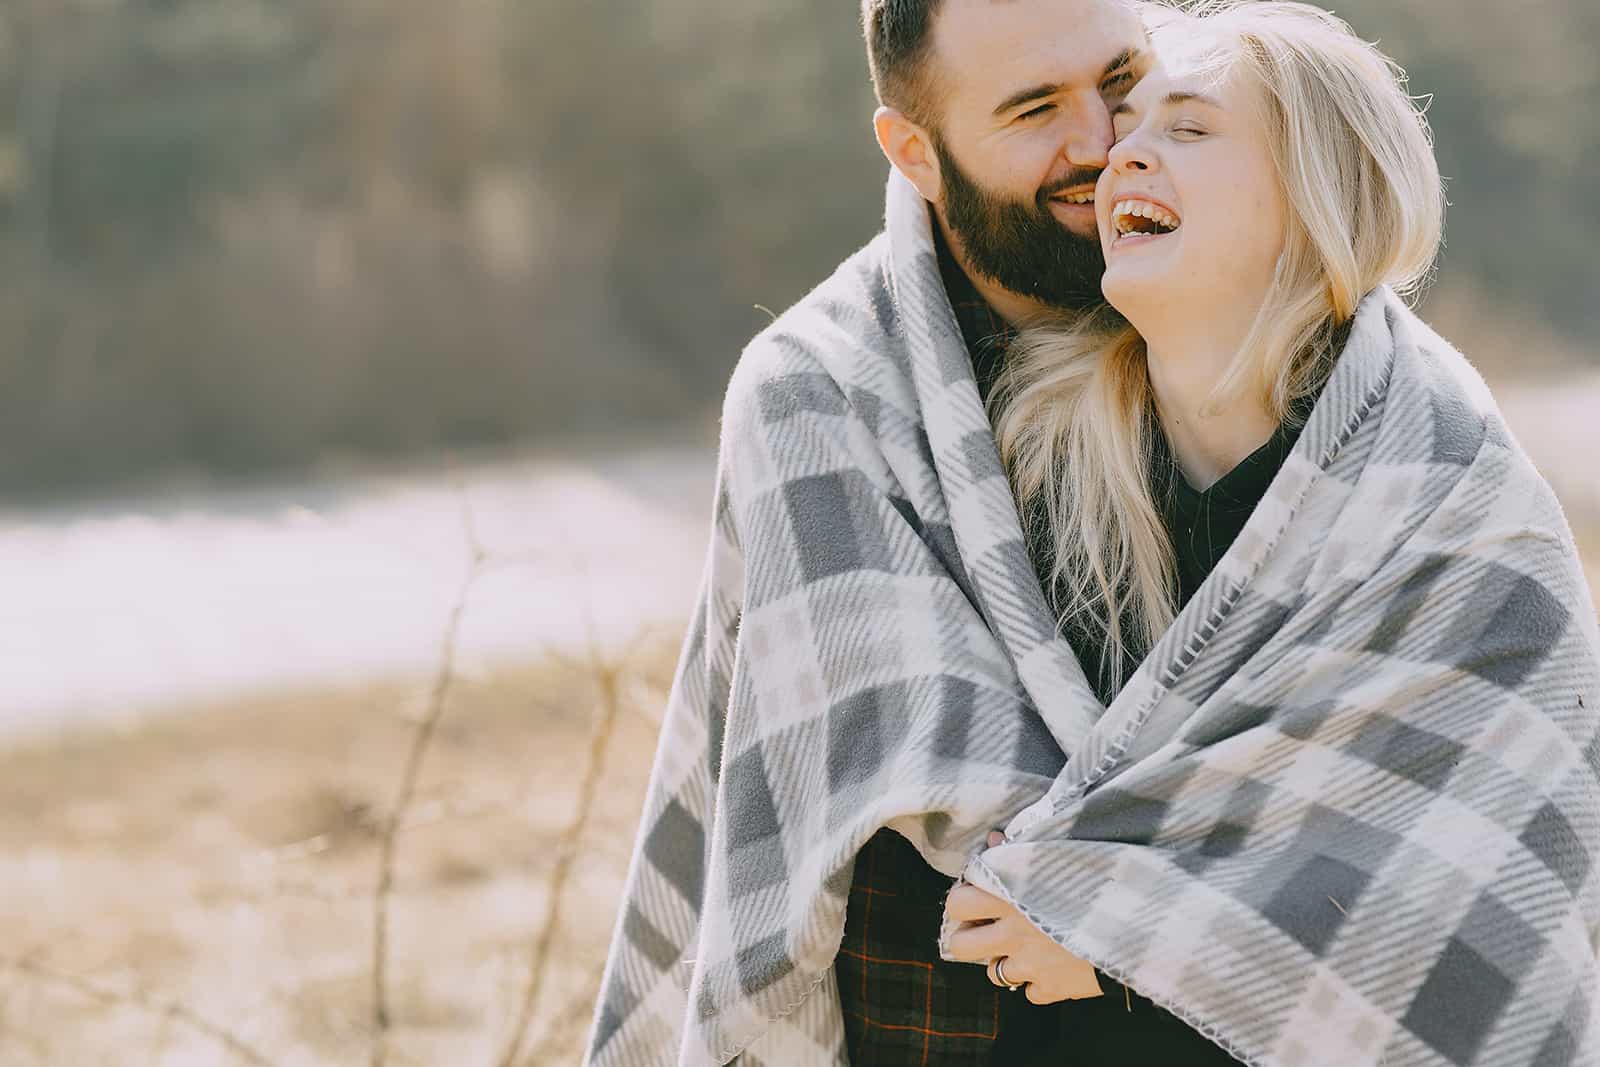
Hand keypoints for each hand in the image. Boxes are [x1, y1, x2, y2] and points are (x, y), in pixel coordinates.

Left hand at [944, 843, 1103, 1004]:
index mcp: (1010, 894)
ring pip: (992, 973)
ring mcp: (1030, 964)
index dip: (964, 898)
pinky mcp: (1051, 988)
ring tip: (1026, 947)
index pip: (957, 902)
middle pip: (961, 945)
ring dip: (1005, 961)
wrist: (1141, 923)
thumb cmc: (1101, 880)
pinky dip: (1038, 982)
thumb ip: (1021, 847)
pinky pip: (1029, 991)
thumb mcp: (1060, 853)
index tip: (980, 895)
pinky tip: (1055, 964)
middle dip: (970, 936)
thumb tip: (992, 838)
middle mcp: (1012, 932)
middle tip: (988, 928)